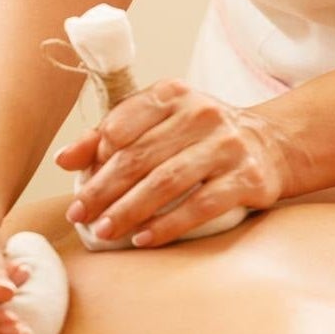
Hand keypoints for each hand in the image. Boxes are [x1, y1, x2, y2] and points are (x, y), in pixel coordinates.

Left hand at [54, 78, 290, 248]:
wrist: (270, 145)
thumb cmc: (201, 135)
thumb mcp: (161, 122)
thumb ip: (112, 135)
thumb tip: (64, 159)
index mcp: (175, 94)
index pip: (124, 121)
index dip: (96, 153)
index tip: (76, 183)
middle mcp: (203, 113)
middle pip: (141, 155)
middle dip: (104, 189)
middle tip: (80, 215)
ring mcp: (227, 145)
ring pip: (167, 181)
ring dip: (130, 210)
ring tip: (105, 231)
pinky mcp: (247, 177)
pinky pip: (201, 205)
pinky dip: (168, 225)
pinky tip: (144, 239)